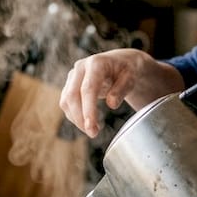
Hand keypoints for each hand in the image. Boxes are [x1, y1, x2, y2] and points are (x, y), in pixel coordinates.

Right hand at [60, 49, 180, 137]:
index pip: (88, 89)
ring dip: (76, 119)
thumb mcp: (131, 77)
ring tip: (93, 131)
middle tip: (93, 134)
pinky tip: (87, 123)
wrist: (120, 62)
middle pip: (72, 96)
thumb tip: (112, 104)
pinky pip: (66, 103)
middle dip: (80, 118)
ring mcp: (73, 76)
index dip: (88, 109)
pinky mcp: (70, 85)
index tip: (91, 127)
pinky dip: (74, 115)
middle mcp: (80, 68)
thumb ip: (122, 89)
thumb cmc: (127, 70)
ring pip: (66, 101)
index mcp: (96, 63)